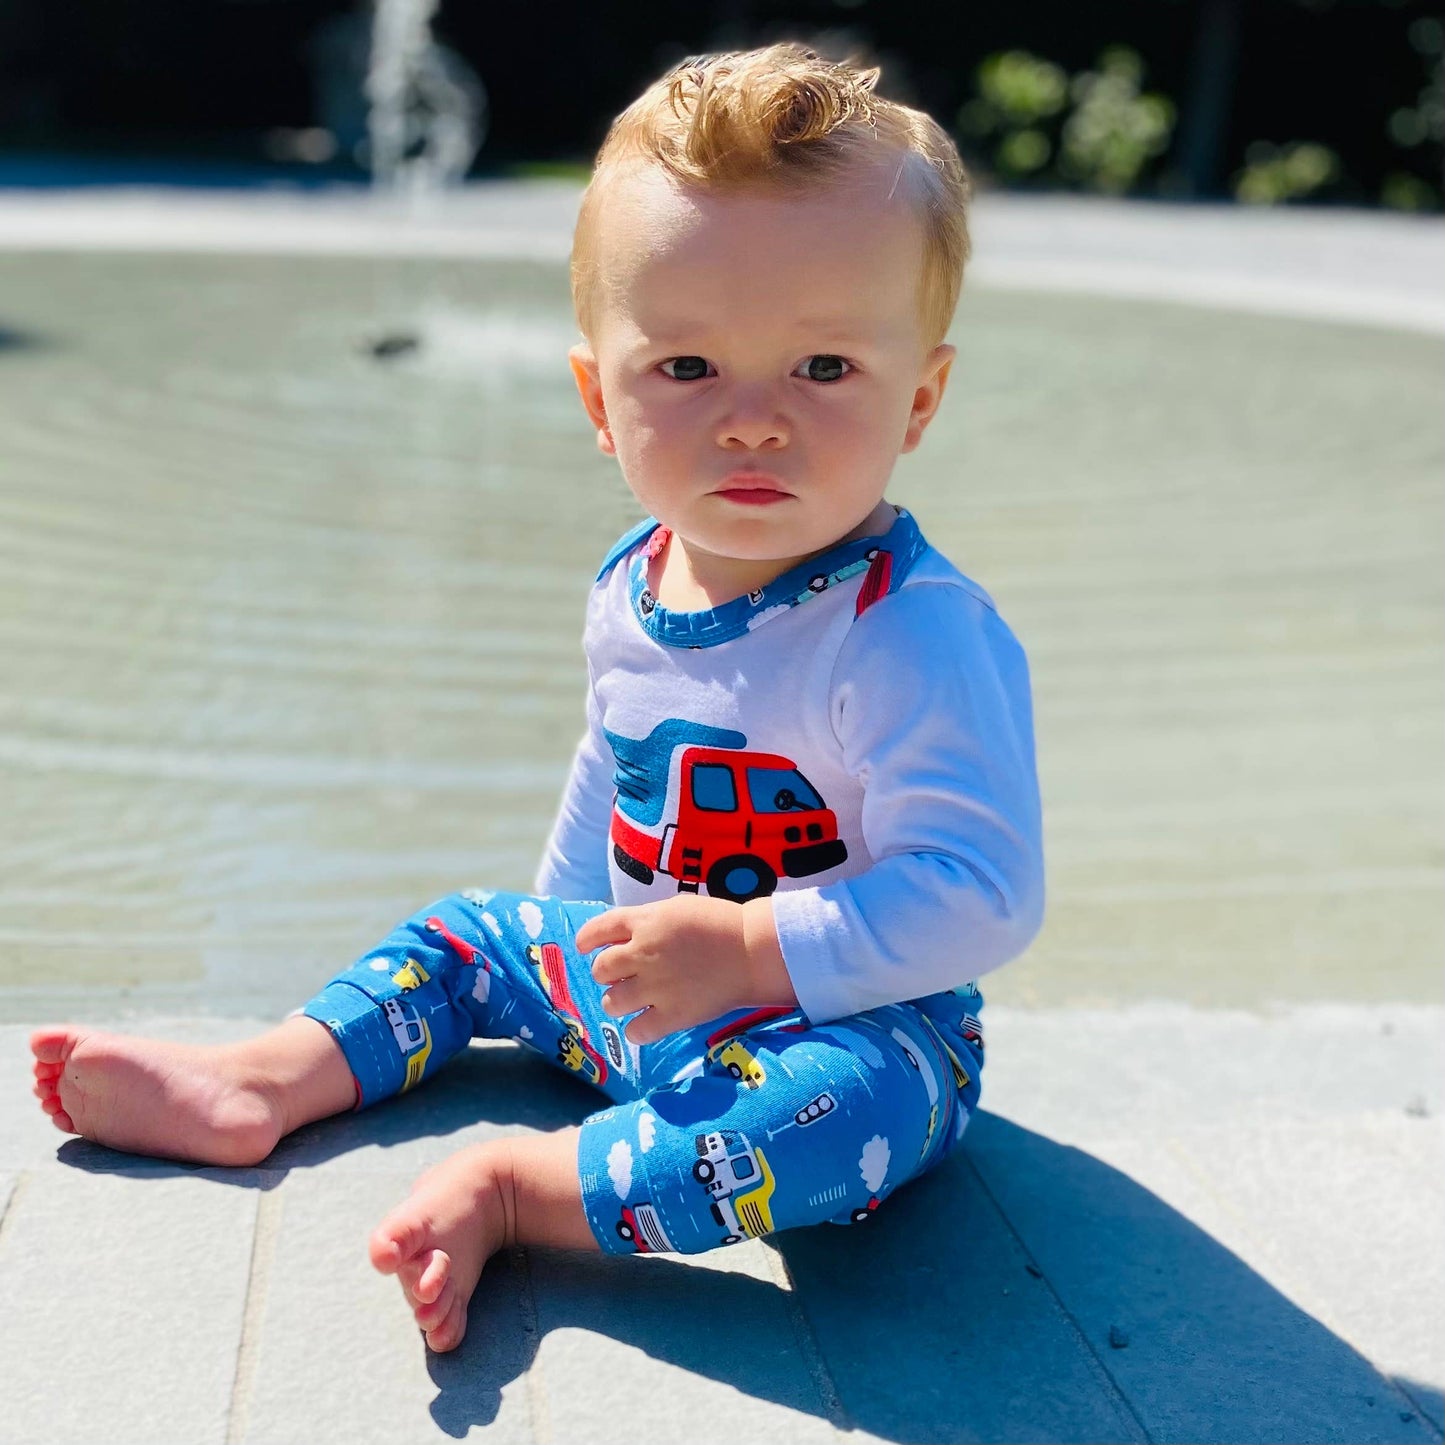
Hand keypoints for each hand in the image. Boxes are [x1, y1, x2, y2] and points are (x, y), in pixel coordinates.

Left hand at [575, 894, 794, 1044]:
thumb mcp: (678, 909)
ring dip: (619, 1000)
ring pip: (611, 1002)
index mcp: (646, 922)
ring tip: (636, 999)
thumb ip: (649, 922)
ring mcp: (656, 986)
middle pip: (601, 969)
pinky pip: (636, 1032)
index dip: (586, 940)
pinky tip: (648, 1022)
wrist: (753, 951)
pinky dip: (638, 1029)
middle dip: (608, 972)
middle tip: (625, 975)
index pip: (599, 929)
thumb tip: (625, 937)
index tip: (585, 947)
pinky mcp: (672, 1015)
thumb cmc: (722, 924)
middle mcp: (643, 953)